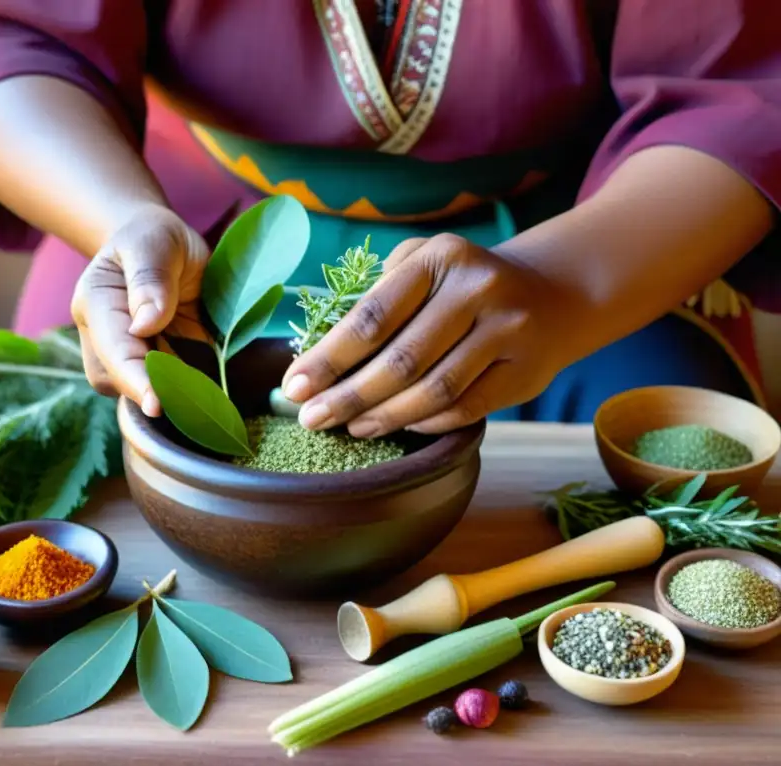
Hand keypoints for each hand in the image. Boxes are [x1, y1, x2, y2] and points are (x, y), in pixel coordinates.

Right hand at [71, 205, 210, 414]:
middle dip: (153, 392)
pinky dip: (184, 393)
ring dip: (170, 394)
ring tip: (204, 388)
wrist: (158, 245)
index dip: (134, 379)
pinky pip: (162, 391)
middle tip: (197, 397)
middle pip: (117, 380)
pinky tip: (205, 388)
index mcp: (95, 303)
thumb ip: (150, 277)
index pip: (112, 350)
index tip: (156, 403)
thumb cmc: (154, 238)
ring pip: (135, 393)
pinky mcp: (147, 366)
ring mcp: (122, 354)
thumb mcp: (155, 243)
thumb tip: (145, 325)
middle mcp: (101, 335)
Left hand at [280, 234, 581, 435]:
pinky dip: (425, 422)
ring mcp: (506, 330)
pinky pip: (464, 407)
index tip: (294, 386)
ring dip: (384, 416)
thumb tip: (320, 352)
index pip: (373, 316)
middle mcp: (476, 289)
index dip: (328, 357)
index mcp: (439, 258)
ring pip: (433, 390)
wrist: (551, 296)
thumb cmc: (462, 286)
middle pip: (399, 360)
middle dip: (347, 395)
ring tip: (349, 428)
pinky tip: (398, 425)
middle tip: (311, 419)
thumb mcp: (424, 264)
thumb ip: (378, 294)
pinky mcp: (524, 370)